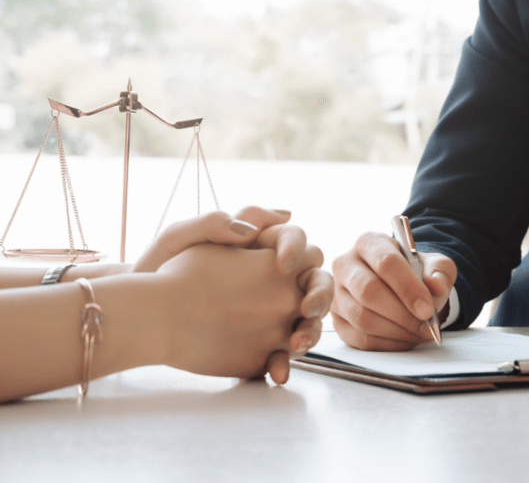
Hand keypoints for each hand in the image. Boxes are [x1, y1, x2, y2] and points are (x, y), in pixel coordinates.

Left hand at [135, 208, 331, 382]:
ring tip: (296, 344)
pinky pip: (282, 352)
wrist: (142, 314)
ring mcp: (271, 314)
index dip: (296, 249)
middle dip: (320, 294)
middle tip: (306, 308)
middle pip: (314, 281)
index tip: (281, 265)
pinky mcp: (261, 344)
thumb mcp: (181, 238)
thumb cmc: (159, 268)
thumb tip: (253, 231)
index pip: (295, 239)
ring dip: (311, 331)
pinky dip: (285, 363)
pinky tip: (277, 371)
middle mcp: (273, 280)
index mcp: (259, 247)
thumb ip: (215, 224)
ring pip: (307, 320)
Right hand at [330, 232, 455, 350]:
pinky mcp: (338, 321)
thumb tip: (436, 286)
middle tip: (426, 326)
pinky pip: (360, 338)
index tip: (428, 309)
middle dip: (402, 313)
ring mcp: (337, 294)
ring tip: (420, 332)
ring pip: (362, 318)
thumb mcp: (435, 266)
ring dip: (397, 331)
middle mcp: (346, 265)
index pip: (386, 263)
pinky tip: (406, 339)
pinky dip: (388, 343)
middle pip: (368, 291)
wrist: (403, 289)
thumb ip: (439, 272)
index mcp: (370, 243)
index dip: (408, 288)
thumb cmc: (416, 274)